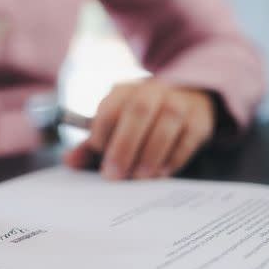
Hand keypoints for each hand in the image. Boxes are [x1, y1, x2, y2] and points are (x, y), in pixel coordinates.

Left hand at [65, 80, 214, 178]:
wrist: (185, 100)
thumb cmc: (141, 120)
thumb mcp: (115, 125)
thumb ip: (92, 144)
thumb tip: (69, 162)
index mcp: (125, 90)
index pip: (110, 106)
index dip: (102, 132)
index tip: (97, 154)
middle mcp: (153, 90)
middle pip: (138, 111)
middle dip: (124, 145)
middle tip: (114, 175)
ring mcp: (180, 102)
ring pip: (168, 120)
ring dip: (151, 152)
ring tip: (139, 177)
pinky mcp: (199, 119)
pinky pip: (188, 137)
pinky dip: (173, 158)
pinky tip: (160, 173)